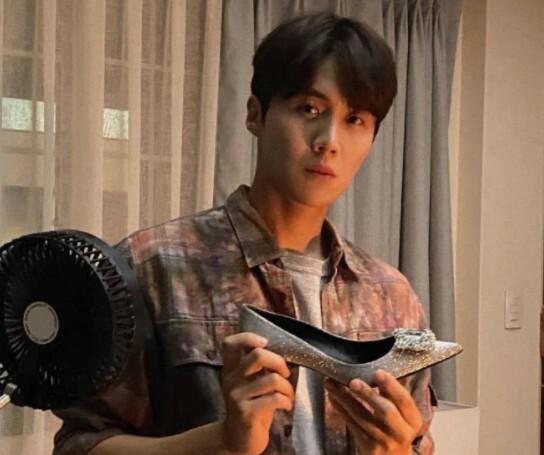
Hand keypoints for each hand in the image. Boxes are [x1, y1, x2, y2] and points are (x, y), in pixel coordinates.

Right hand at [220, 332, 294, 454]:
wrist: (238, 440)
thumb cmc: (251, 407)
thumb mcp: (250, 384)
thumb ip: (258, 368)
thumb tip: (283, 351)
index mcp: (230, 369)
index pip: (230, 343)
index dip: (248, 337)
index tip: (265, 343)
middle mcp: (230, 380)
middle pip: (257, 355)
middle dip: (279, 362)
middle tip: (286, 373)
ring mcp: (236, 396)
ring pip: (272, 379)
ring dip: (288, 387)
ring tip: (289, 395)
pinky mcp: (245, 412)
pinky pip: (274, 399)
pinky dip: (287, 401)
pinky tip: (287, 406)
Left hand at [325, 370, 421, 454]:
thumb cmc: (396, 428)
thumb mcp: (402, 414)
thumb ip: (392, 394)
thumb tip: (375, 370)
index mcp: (412, 419)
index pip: (404, 400)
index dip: (392, 386)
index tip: (378, 372)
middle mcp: (401, 432)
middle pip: (385, 412)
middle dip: (368, 394)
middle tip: (353, 381)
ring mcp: (384, 442)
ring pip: (363, 418)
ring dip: (345, 399)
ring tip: (332, 384)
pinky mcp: (368, 448)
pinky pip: (352, 425)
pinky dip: (341, 409)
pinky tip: (333, 397)